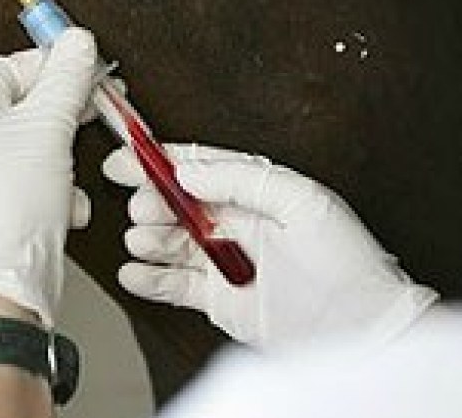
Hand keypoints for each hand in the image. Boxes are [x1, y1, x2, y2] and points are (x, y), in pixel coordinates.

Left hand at [0, 28, 98, 325]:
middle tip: (95, 111)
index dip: (52, 63)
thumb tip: (77, 42)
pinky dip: (58, 195)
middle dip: (65, 118)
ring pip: (36, 152)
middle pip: (25, 110)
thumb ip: (65, 80)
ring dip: (64, 163)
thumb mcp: (47, 128)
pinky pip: (36, 188)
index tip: (88, 66)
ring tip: (70, 177)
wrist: (1, 287)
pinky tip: (65, 210)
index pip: (9, 67)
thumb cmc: (5, 210)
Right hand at [103, 143, 437, 348]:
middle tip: (141, 207)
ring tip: (143, 240)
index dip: (160, 161)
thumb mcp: (302, 201)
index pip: (200, 169)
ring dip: (147, 238)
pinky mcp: (218, 299)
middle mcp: (237, 225)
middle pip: (176, 204)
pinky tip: (134, 273)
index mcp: (257, 194)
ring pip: (170, 243)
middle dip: (151, 201)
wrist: (360, 329)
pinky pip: (172, 286)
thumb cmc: (346, 264)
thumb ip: (243, 179)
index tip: (128, 159)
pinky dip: (147, 279)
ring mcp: (224, 263)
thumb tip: (190, 172)